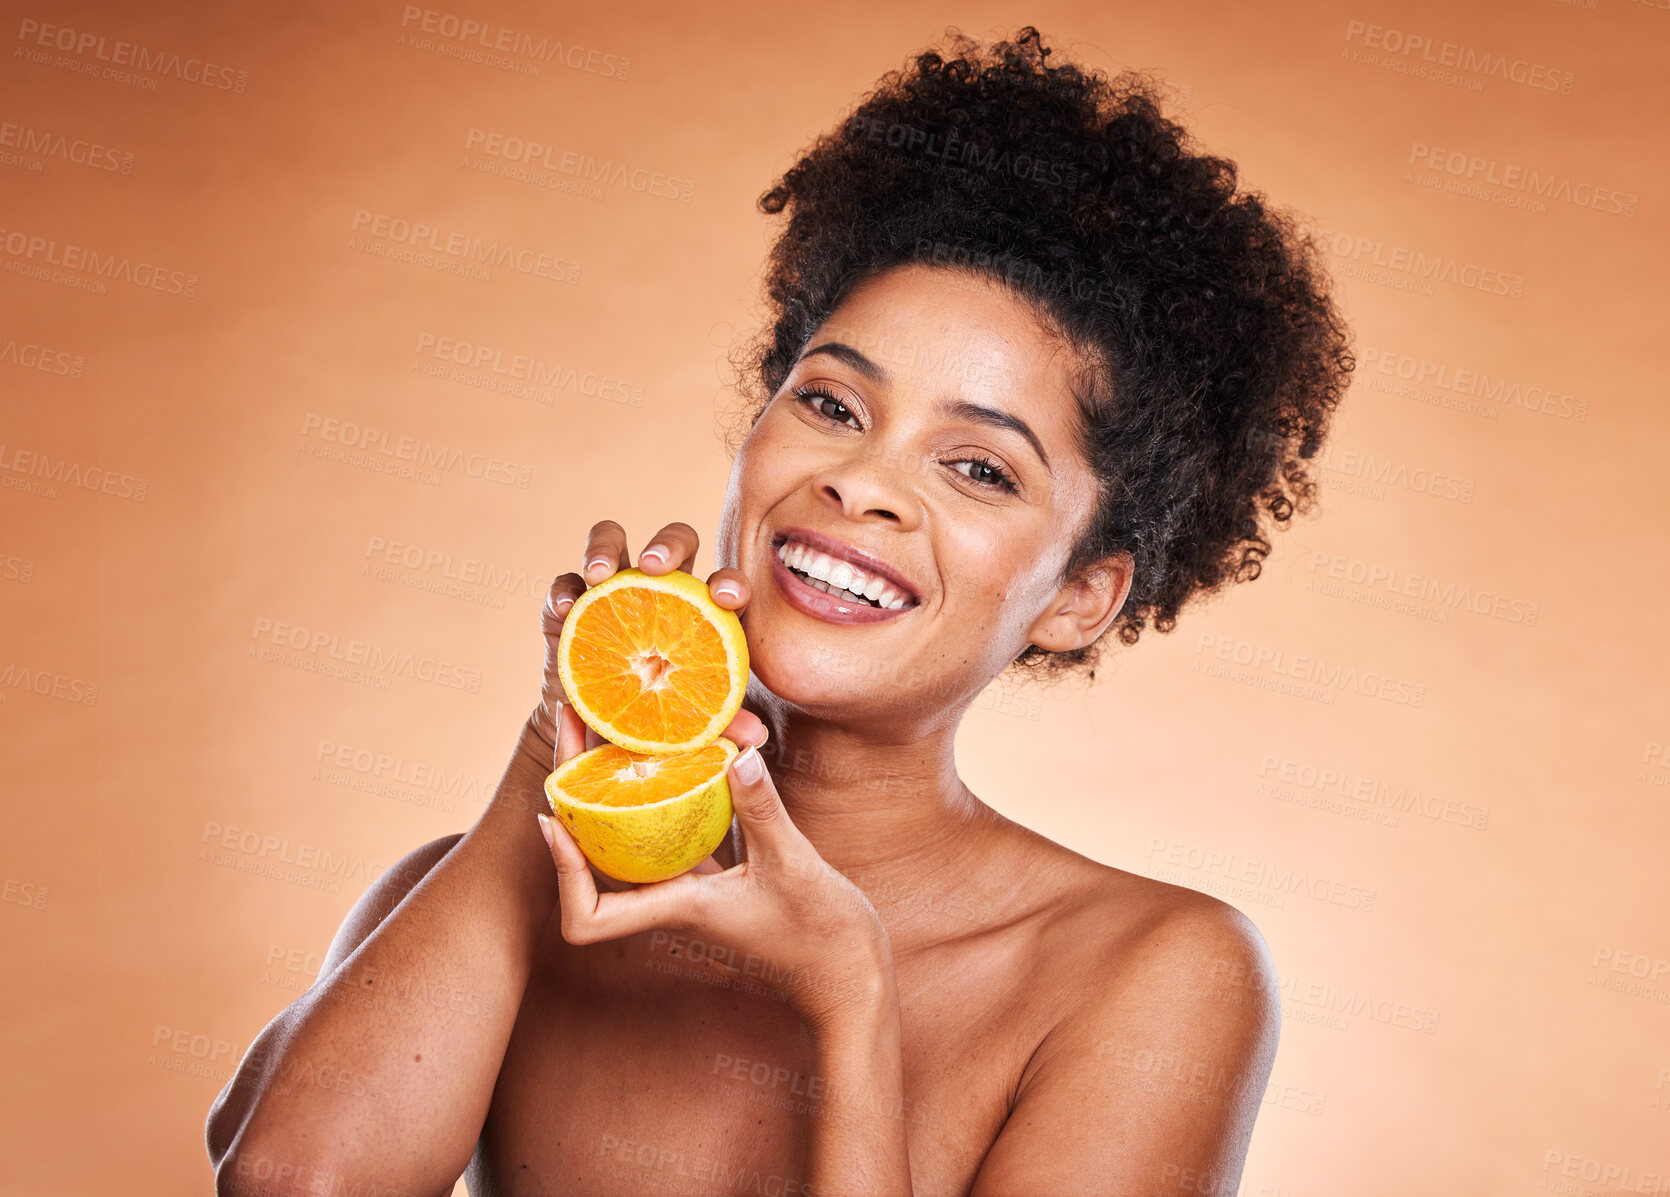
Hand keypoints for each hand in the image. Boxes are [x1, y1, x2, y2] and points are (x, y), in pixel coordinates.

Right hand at [524, 519, 768, 888]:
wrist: (600, 732)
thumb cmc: (661, 719)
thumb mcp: (689, 725)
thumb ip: (721, 724)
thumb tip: (755, 738)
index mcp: (704, 613)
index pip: (724, 585)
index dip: (729, 583)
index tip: (725, 598)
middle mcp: (662, 589)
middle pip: (675, 541)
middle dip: (668, 545)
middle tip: (657, 568)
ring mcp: (613, 589)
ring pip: (612, 539)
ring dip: (606, 548)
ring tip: (602, 574)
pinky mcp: (571, 604)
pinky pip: (565, 583)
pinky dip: (564, 590)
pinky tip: (565, 609)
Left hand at [538, 728, 892, 1028]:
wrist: (849, 976)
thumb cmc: (823, 938)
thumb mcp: (795, 866)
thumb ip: (764, 811)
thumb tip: (737, 755)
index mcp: (678, 909)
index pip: (589, 916)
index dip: (563, 872)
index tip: (555, 818)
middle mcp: (672, 902)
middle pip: (596, 861)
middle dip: (575, 796)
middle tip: (572, 726)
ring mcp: (690, 890)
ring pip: (628, 842)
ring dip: (609, 789)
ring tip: (604, 730)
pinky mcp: (712, 878)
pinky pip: (666, 836)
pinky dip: (657, 798)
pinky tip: (666, 757)